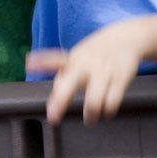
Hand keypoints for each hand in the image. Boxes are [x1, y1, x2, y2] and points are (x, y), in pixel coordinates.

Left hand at [27, 21, 147, 124]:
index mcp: (74, 59)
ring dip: (90, 116)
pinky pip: (111, 103)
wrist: (127, 37)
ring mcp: (104, 72)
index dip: (41, 62)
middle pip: (70, 85)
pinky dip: (107, 112)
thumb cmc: (97, 53)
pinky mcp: (121, 78)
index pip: (55, 59)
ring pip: (93, 102)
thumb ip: (65, 77)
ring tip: (90, 120)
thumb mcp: (79, 57)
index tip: (29, 64)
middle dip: (60, 103)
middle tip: (54, 118)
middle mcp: (86, 65)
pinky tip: (106, 111)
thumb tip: (55, 103)